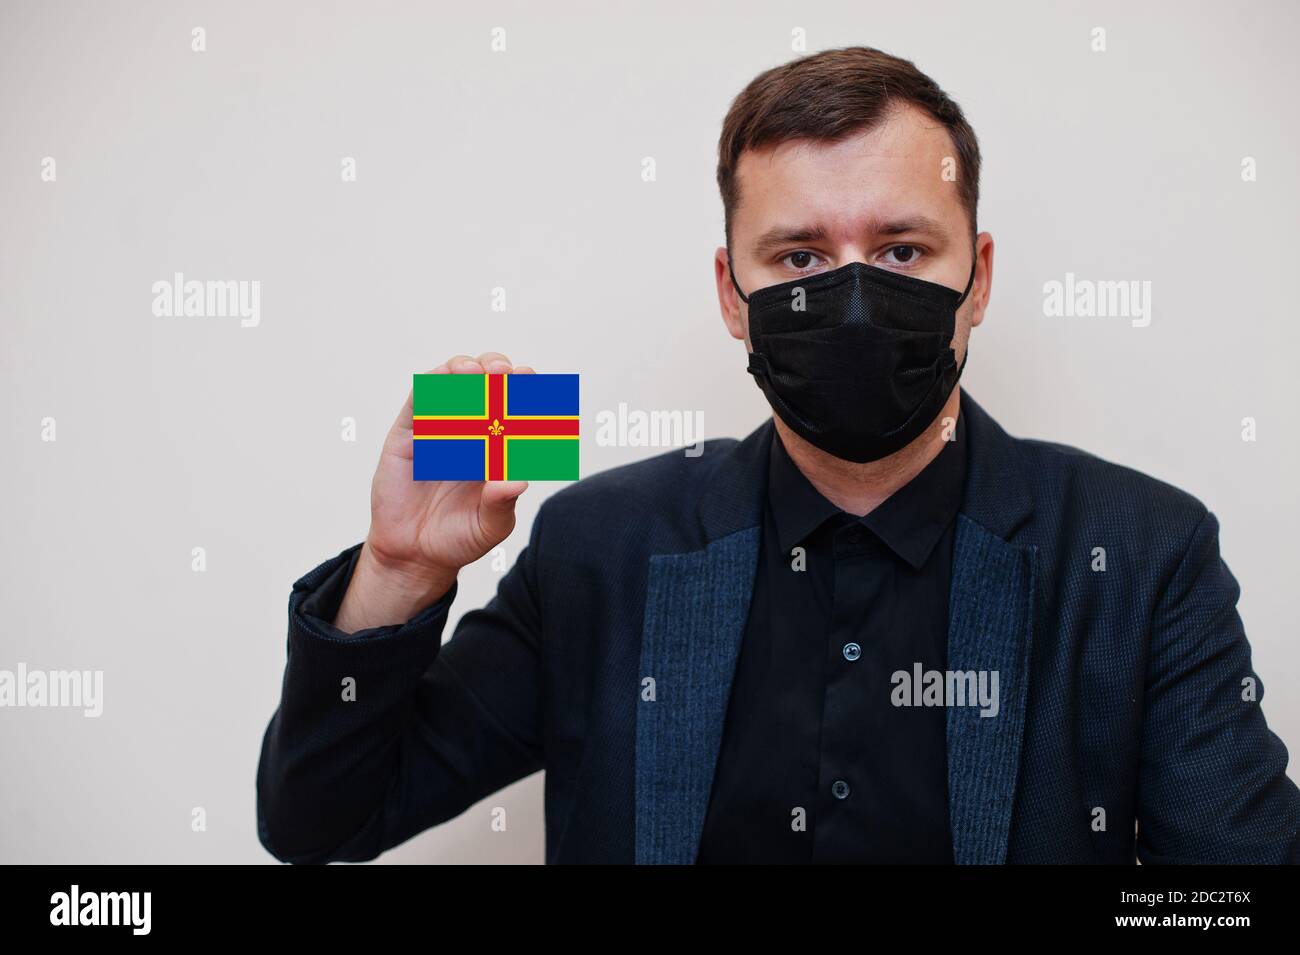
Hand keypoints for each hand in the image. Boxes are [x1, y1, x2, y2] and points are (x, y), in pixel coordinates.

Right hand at [333, 353, 531, 631]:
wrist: (414, 555)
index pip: (516, 408)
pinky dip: (432, 384)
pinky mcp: (409, 433)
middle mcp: (472, 431)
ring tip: (477, 373)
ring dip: (467, 369)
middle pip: (488, 384)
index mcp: (499, 447)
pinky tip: (445, 379)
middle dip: (499, 371)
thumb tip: (519, 481)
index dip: (525, 391)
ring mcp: (440, 428)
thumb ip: (502, 504)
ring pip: (453, 383)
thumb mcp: (489, 526)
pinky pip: (419, 400)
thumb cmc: (459, 537)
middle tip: (506, 373)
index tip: (533, 381)